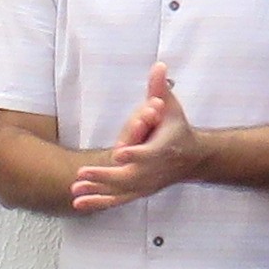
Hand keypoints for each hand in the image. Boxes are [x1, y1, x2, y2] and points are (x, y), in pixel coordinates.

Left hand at [69, 64, 211, 212]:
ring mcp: (147, 184)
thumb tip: (159, 65)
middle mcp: (154, 170)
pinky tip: (78, 203)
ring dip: (97, 193)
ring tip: (75, 190)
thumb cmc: (178, 129)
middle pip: (129, 176)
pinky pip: (118, 200)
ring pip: (121, 192)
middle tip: (83, 172)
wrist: (193, 159)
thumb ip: (160, 88)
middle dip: (105, 176)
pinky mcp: (140, 192)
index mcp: (163, 148)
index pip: (147, 153)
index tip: (119, 153)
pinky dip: (99, 202)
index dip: (134, 154)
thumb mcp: (171, 107)